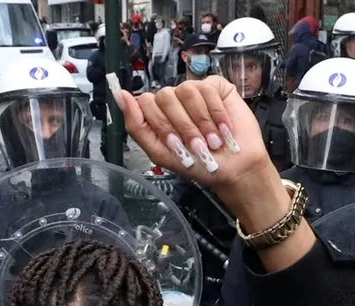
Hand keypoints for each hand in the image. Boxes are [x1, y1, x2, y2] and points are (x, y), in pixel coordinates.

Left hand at [117, 76, 282, 224]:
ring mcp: (195, 91)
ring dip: (201, 122)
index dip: (161, 124)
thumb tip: (119, 95)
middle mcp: (175, 100)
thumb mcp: (161, 153)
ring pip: (187, 91)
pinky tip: (224, 129)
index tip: (176, 144)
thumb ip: (136, 126)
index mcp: (158, 114)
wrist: (235, 169)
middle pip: (165, 96)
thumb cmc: (199, 164)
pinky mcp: (216, 87)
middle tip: (198, 146)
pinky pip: (208, 89)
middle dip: (183, 126)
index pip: (145, 102)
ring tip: (213, 141)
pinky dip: (217, 113)